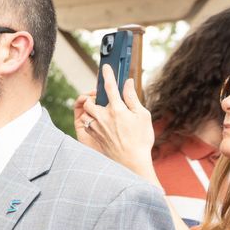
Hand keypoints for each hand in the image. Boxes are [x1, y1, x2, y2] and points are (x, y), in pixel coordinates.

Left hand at [73, 66, 156, 180]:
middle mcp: (103, 117)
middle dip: (94, 97)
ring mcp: (96, 127)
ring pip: (87, 113)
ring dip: (92, 110)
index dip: (107, 74)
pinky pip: (87, 124)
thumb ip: (132, 98)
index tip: (105, 67)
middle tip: (106, 100)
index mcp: (117, 110)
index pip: (110, 87)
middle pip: (90, 100)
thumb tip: (128, 83)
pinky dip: (92, 121)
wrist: (131, 162)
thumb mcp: (142, 116)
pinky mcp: (93, 136)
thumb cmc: (141, 139)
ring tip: (105, 113)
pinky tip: (102, 124)